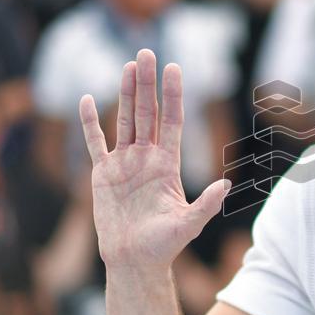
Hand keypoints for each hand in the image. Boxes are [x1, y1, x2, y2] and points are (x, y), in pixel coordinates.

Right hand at [79, 49, 229, 271]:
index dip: (173, 95)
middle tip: (148, 52)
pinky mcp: (103, 174)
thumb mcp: (189, 224)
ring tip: (128, 66)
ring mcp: (124, 164)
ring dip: (126, 93)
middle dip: (148, 83)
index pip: (172, 121)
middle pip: (148, 112)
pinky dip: (90, 122)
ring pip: (125, 120)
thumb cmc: (164, 246)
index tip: (175, 68)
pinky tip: (87, 99)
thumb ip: (207, 204)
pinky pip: (94, 143)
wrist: (134, 261)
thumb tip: (226, 184)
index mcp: (168, 165)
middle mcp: (147, 158)